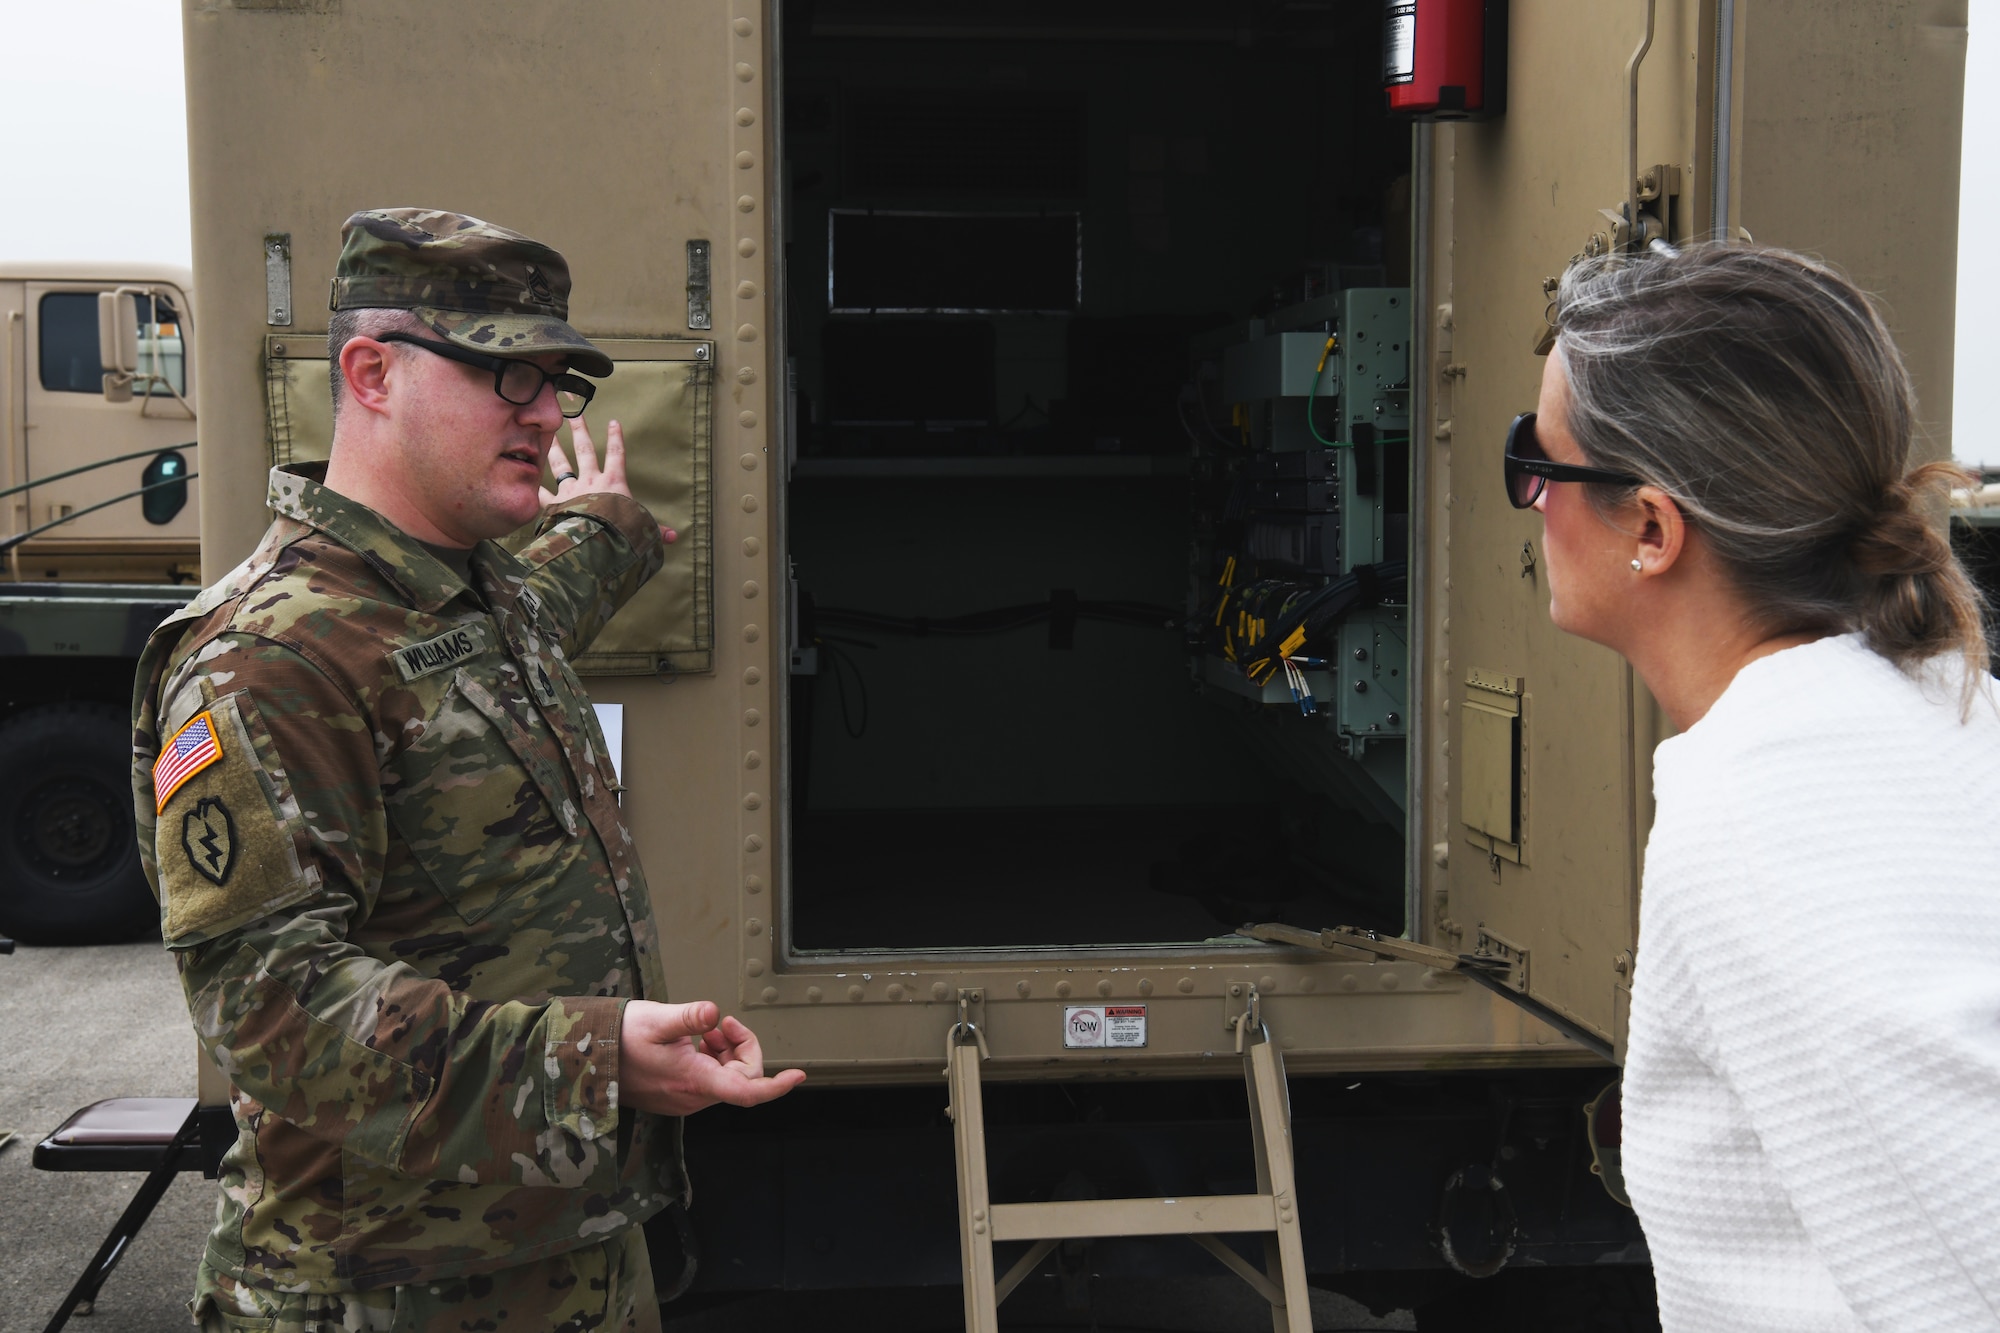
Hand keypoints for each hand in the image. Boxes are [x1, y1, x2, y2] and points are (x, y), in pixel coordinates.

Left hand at [542, 417, 676, 543]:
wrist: (596, 540)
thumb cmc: (622, 531)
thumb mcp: (643, 528)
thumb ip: (656, 531)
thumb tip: (674, 537)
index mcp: (613, 483)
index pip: (616, 455)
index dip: (616, 438)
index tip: (613, 422)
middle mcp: (591, 481)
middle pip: (585, 450)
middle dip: (580, 431)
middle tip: (574, 415)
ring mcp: (571, 491)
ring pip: (560, 466)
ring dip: (555, 450)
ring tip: (549, 437)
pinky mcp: (556, 505)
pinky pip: (543, 495)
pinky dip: (535, 489)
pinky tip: (526, 481)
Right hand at [618, 1000, 805, 1114]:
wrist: (589, 1058)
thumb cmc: (620, 1038)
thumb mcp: (655, 1020)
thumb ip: (687, 1017)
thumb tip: (712, 1011)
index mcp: (694, 1080)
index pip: (746, 1091)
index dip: (776, 1086)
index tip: (798, 1076)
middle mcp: (693, 1097)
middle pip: (742, 1078)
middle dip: (742, 1047)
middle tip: (722, 1023)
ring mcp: (685, 1099)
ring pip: (726, 1078)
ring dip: (726, 1052)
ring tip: (706, 1030)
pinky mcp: (678, 1095)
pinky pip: (710, 1080)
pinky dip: (712, 1058)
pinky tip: (696, 1041)